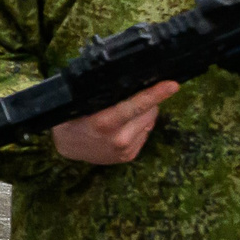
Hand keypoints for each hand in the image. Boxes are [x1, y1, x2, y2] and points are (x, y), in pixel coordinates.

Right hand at [51, 80, 176, 164]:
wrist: (67, 148)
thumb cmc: (70, 119)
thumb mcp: (78, 104)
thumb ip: (100, 97)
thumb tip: (124, 84)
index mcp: (103, 123)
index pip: (135, 105)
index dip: (155, 94)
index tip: (173, 85)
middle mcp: (118, 138)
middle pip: (149, 111)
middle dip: (148, 100)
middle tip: (134, 94)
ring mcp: (126, 149)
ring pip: (150, 121)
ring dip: (144, 113)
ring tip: (125, 112)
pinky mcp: (130, 156)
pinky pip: (145, 133)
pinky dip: (139, 125)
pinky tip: (124, 125)